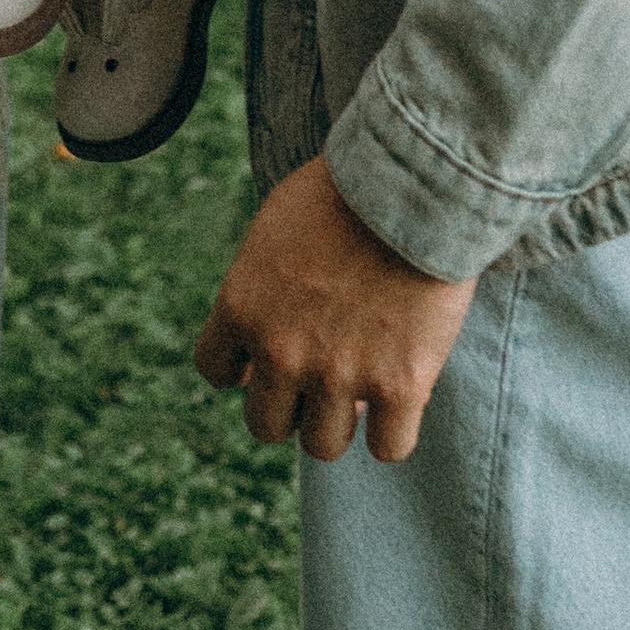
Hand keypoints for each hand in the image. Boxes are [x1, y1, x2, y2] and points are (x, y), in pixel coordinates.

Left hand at [195, 156, 476, 463]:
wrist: (413, 181)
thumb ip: (262, 286)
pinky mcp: (399, 387)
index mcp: (242, 306)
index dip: (243, 366)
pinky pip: (388, 448)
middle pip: (265, 425)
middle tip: (322, 372)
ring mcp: (339, 374)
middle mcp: (281, 351)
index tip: (269, 353)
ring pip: (322, 446)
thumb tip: (264, 337)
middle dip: (291, 404)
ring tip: (363, 383)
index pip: (215, 369)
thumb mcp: (276, 227)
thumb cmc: (345, 189)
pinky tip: (403, 395)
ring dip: (340, 420)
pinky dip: (395, 429)